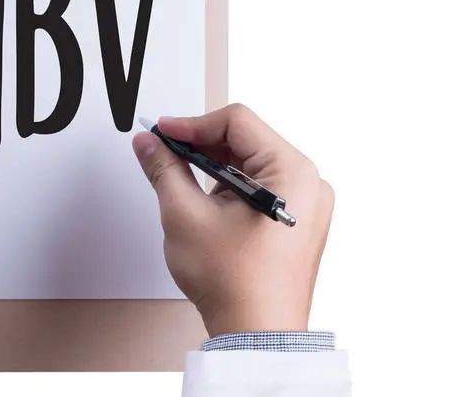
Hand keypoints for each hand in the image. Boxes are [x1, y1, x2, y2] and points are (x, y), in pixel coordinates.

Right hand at [132, 104, 333, 335]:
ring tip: (182, 181)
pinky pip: (261, 185)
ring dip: (214, 166)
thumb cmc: (234, 284)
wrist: (256, 335)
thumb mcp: (185, 215)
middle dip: (201, 144)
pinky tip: (205, 201)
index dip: (192, 123)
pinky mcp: (297, 220)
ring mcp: (307, 203)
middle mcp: (308, 183)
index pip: (237, 122)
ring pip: (252, 162)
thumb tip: (149, 144)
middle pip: (246, 140)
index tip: (162, 133)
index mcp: (292, 172)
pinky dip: (230, 185)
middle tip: (164, 153)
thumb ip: (164, 169)